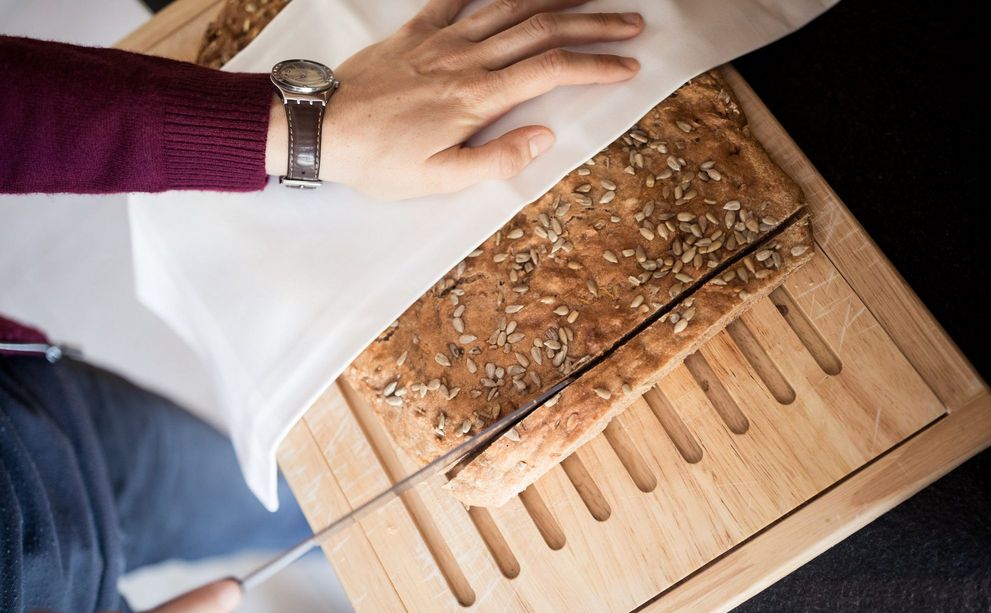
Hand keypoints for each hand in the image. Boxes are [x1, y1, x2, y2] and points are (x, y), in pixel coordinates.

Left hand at [267, 0, 643, 198]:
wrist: (320, 127)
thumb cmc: (378, 160)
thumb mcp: (438, 179)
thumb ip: (496, 160)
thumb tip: (544, 136)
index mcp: (477, 98)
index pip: (552, 71)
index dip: (596, 65)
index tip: (628, 65)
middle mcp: (466, 59)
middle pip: (543, 30)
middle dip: (594, 25)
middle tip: (632, 23)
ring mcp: (442, 39)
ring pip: (511, 7)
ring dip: (557, 0)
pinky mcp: (417, 31)